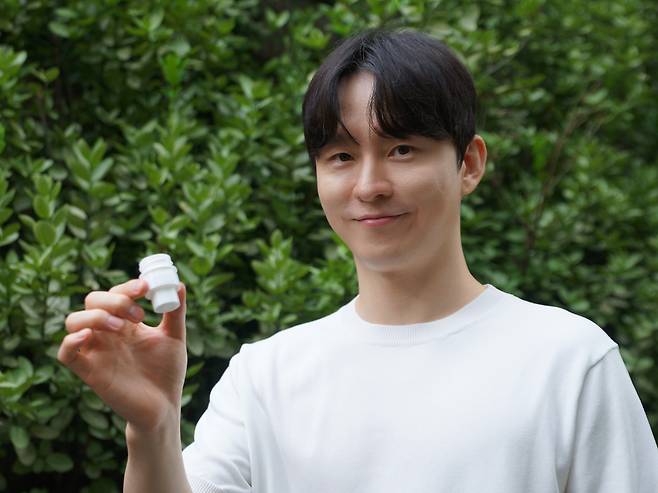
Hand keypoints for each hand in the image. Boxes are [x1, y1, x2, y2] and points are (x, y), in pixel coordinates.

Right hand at [58, 279, 186, 432]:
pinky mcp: (90, 372)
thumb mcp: (174, 337)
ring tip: (120, 326)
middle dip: (114, 300)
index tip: (146, 287)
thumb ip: (175, 312)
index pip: (116, 293)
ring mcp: (97, 351)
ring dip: (94, 316)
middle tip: (138, 315)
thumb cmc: (166, 372)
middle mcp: (108, 333)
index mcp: (127, 323)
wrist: (164, 407)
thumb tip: (178, 285)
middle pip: (92, 301)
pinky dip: (70, 342)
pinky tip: (88, 336)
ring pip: (74, 321)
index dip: (127, 286)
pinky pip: (66, 354)